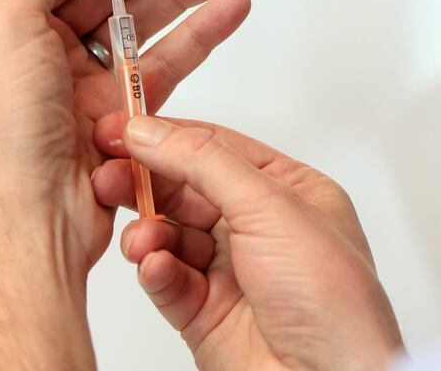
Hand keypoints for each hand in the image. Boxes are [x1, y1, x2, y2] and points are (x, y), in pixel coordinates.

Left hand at [0, 0, 249, 368]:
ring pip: (148, 19)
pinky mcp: (126, 109)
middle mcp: (47, 47)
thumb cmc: (3, 132)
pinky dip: (202, 33)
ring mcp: (88, 79)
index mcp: (9, 21)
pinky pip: (171, 60)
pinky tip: (226, 9)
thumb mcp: (7, 24)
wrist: (30, 214)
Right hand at [92, 114, 403, 370]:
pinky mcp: (208, 315)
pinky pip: (168, 281)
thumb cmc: (332, 299)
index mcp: (290, 192)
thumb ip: (205, 162)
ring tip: (141, 239)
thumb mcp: (271, 206)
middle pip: (188, 190)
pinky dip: (156, 270)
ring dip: (150, 232)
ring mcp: (234, 272)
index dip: (169, 135)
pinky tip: (154, 267)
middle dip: (147, 182)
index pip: (219, 149)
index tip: (120, 127)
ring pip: (172, 236)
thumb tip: (153, 131)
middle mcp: (262, 229)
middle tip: (108, 176)